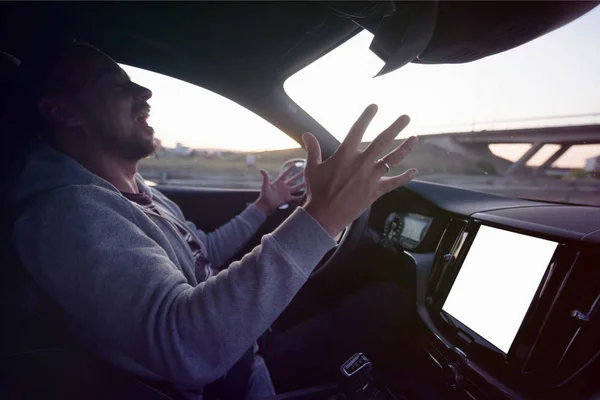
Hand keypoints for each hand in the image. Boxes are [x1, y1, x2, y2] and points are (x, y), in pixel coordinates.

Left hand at [254, 165, 305, 215]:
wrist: (265, 206)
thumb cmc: (264, 195)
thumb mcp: (265, 186)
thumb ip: (265, 178)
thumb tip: (261, 170)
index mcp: (279, 182)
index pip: (285, 174)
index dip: (289, 169)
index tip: (294, 164)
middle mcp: (284, 186)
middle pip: (293, 180)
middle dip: (298, 175)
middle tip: (305, 171)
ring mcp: (286, 193)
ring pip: (296, 188)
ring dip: (301, 185)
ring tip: (307, 182)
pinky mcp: (287, 199)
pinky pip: (295, 197)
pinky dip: (299, 197)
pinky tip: (304, 195)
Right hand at [302, 104, 417, 236]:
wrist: (324, 216)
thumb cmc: (317, 191)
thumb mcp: (312, 168)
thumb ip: (313, 149)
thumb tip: (307, 134)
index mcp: (345, 155)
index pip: (357, 130)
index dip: (366, 117)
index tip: (375, 107)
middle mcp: (361, 163)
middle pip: (382, 141)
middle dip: (395, 127)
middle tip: (406, 117)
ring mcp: (370, 177)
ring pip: (392, 159)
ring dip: (404, 148)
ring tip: (414, 138)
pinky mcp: (376, 191)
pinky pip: (394, 183)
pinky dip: (404, 177)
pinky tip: (414, 171)